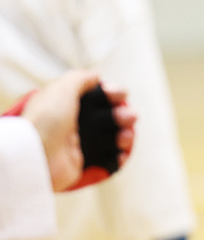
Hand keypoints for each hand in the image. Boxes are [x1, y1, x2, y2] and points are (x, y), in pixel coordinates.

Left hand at [6, 73, 136, 191]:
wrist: (38, 156)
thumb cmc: (47, 120)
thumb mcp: (62, 88)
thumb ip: (80, 78)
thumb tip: (96, 76)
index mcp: (68, 104)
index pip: (97, 96)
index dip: (113, 94)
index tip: (121, 95)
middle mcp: (74, 123)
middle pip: (109, 116)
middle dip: (124, 115)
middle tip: (129, 118)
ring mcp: (80, 143)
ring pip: (112, 137)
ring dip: (126, 135)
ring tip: (125, 137)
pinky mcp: (84, 162)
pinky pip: (108, 159)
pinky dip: (119, 157)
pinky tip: (122, 154)